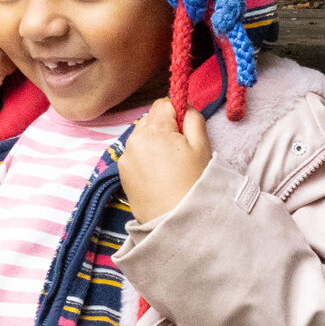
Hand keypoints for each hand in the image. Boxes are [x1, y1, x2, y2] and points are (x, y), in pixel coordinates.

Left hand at [120, 97, 210, 222]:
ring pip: (141, 136)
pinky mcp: (122, 172)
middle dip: (164, 129)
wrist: (176, 221)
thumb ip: (193, 118)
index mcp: (154, 130)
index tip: (186, 131)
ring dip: (153, 143)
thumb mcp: (202, 146)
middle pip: (150, 119)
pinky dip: (145, 158)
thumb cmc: (193, 185)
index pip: (163, 104)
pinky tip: (158, 175)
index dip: (177, 114)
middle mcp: (134, 139)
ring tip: (169, 166)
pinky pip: (134, 154)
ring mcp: (125, 157)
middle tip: (180, 152)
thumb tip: (185, 105)